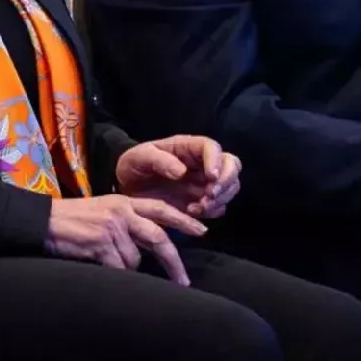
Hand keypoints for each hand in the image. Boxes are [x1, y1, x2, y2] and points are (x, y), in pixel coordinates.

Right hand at [45, 195, 206, 285]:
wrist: (44, 221)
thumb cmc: (74, 219)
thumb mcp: (105, 211)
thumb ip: (128, 222)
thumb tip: (151, 247)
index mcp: (124, 202)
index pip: (161, 209)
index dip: (183, 220)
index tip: (202, 230)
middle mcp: (122, 212)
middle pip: (158, 238)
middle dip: (173, 262)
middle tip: (184, 280)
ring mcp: (112, 228)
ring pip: (134, 260)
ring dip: (124, 266)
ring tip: (103, 258)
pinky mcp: (100, 244)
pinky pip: (118, 268)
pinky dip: (112, 271)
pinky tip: (97, 262)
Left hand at [115, 136, 243, 219]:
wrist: (127, 187)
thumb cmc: (134, 166)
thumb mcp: (139, 158)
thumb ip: (158, 160)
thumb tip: (181, 171)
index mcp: (188, 147)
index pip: (212, 147)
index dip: (216, 161)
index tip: (211, 177)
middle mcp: (202, 163)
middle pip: (232, 165)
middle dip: (226, 181)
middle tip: (210, 195)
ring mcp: (204, 182)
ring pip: (230, 186)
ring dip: (221, 198)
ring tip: (199, 207)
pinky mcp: (202, 200)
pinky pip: (219, 205)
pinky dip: (213, 211)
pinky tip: (194, 213)